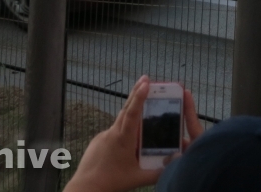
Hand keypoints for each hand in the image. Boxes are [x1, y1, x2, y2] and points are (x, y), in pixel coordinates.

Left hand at [62, 77, 202, 191]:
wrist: (85, 187)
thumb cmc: (111, 182)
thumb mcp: (138, 178)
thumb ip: (158, 171)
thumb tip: (174, 164)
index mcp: (123, 139)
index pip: (133, 113)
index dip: (140, 96)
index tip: (146, 82)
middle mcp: (112, 133)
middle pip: (126, 109)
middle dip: (137, 93)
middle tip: (146, 79)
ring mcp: (104, 135)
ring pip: (120, 121)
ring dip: (131, 112)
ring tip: (143, 104)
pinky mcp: (98, 141)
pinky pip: (114, 132)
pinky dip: (123, 129)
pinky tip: (129, 139)